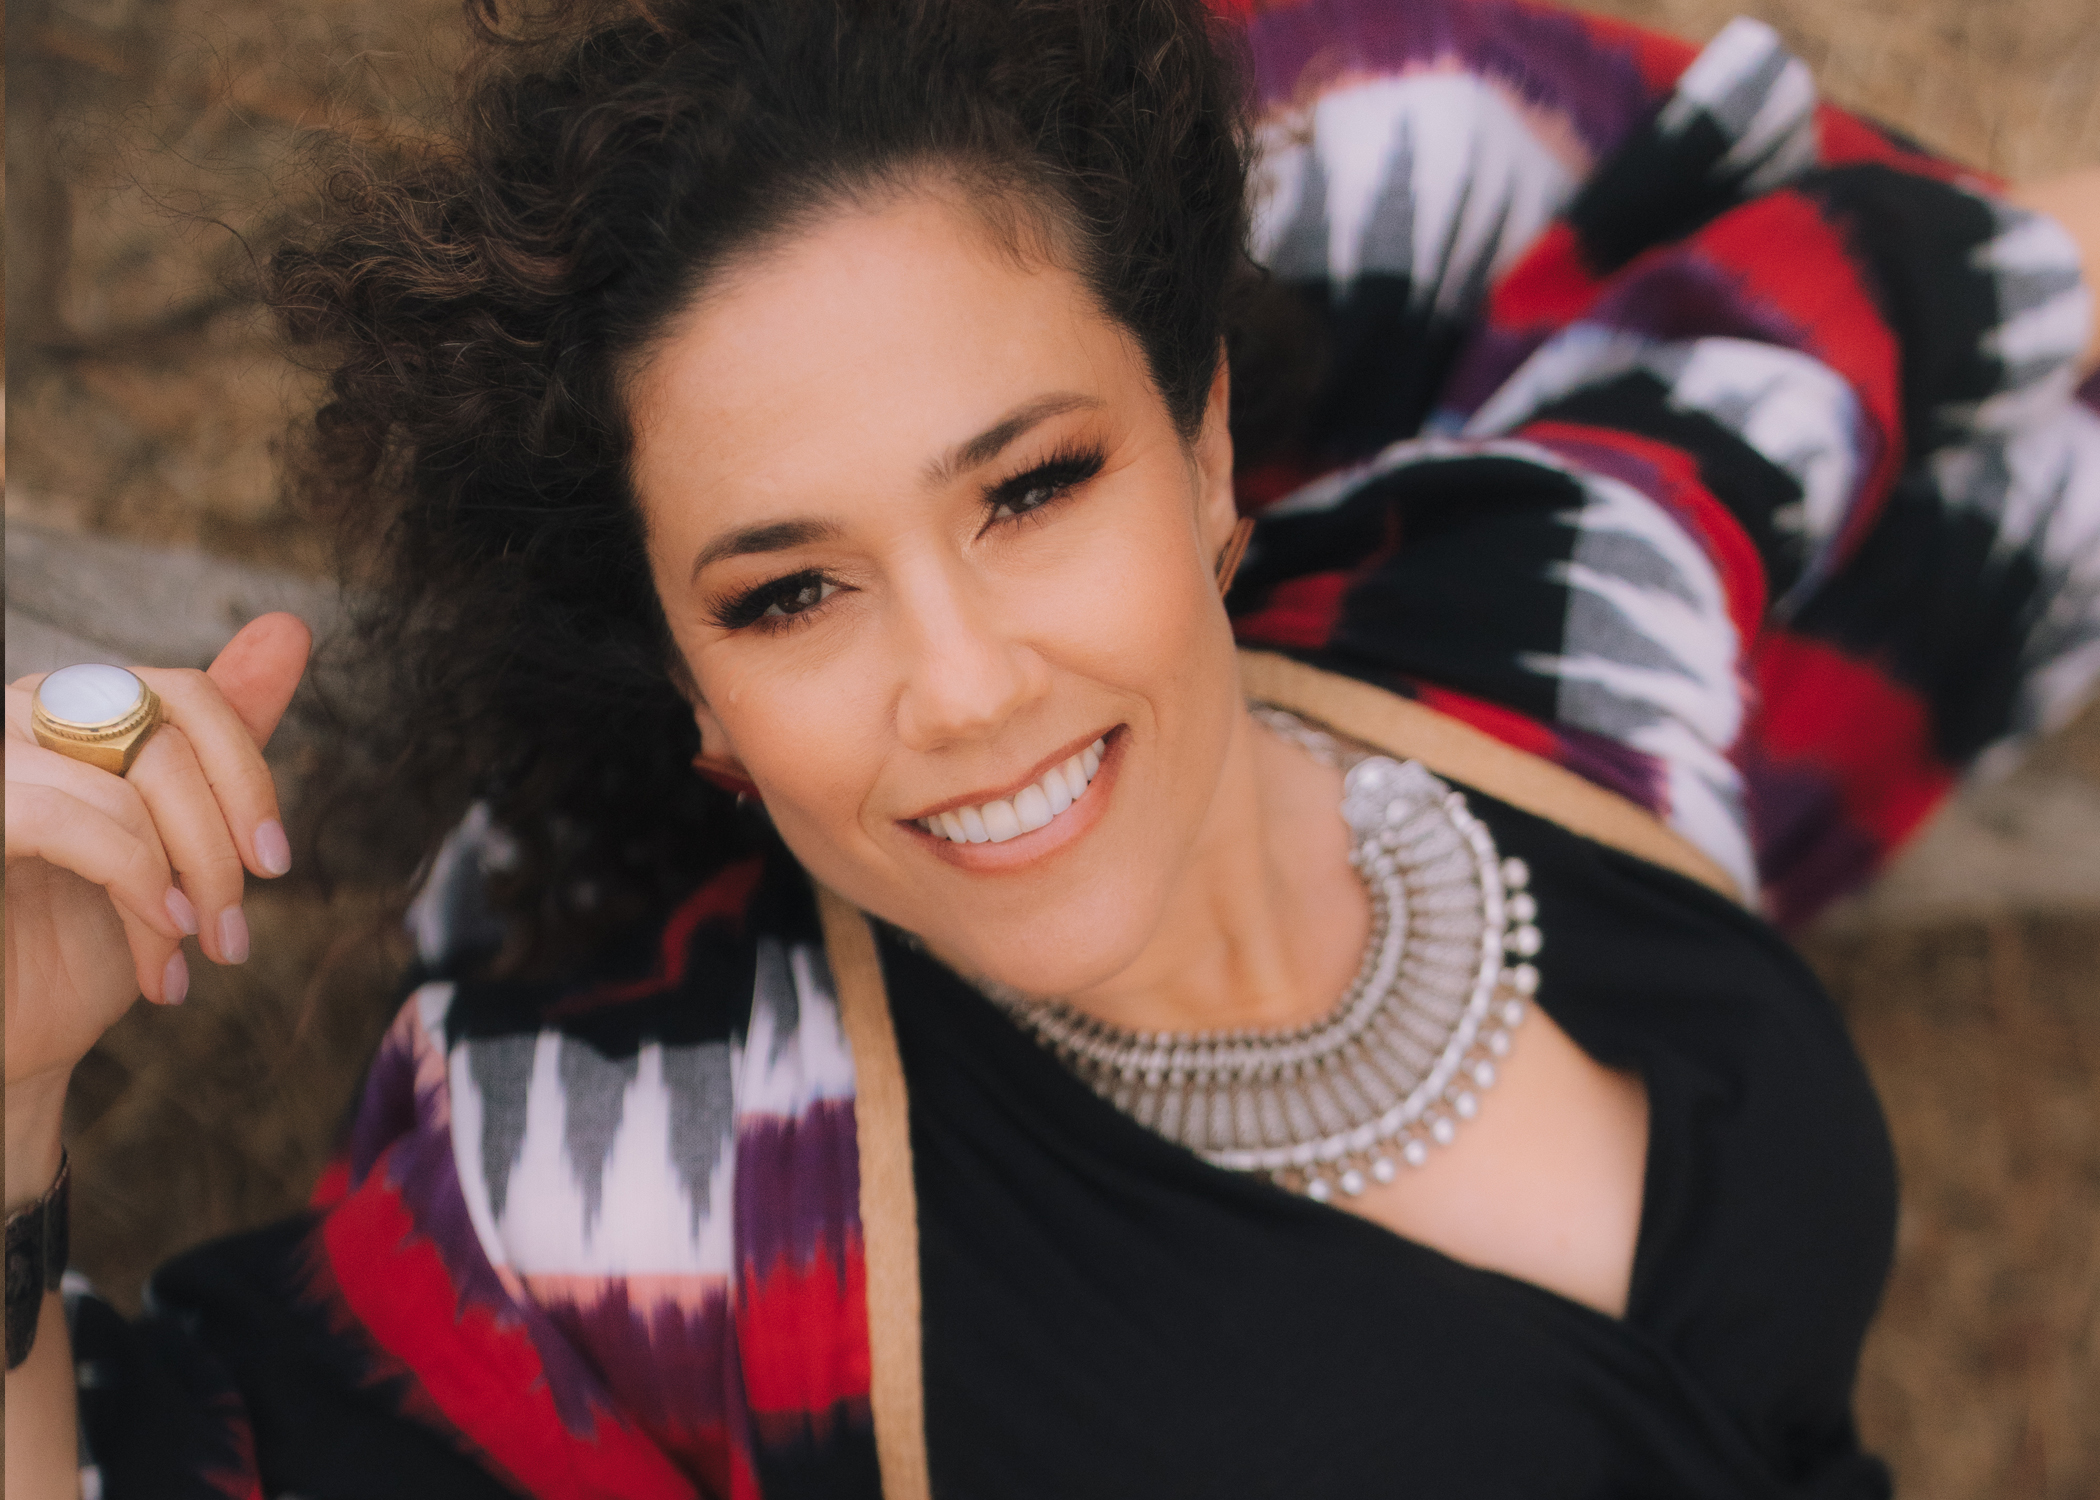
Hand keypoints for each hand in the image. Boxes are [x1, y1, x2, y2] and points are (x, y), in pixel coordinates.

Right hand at [4, 613, 311, 1180]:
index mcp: (77, 711)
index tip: (275, 864)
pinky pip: (61, 814)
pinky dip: (131, 878)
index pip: (186, 693)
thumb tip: (289, 627)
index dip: (248, 776)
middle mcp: (22, 716)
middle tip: (235, 937)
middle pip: (164, 738)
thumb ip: (222, 743)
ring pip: (126, 781)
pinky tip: (157, 942)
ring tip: (194, 955)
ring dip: (183, 878)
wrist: (14, 1042)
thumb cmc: (86, 943)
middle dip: (221, 846)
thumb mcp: (180, 841)